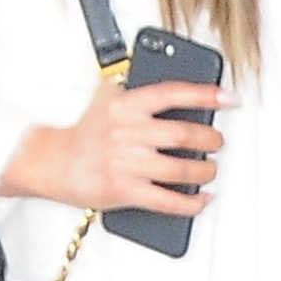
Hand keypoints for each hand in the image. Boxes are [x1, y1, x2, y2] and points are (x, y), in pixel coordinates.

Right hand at [0, 77, 233, 214]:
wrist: (52, 161)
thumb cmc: (84, 132)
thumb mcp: (105, 97)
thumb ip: (132, 86)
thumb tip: (165, 77)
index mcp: (126, 105)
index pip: (173, 93)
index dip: (205, 93)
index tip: (228, 97)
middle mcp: (128, 133)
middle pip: (185, 135)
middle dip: (211, 139)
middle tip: (217, 141)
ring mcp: (128, 164)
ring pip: (182, 170)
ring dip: (206, 171)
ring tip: (210, 168)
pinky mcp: (125, 191)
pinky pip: (168, 201)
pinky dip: (192, 202)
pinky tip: (202, 198)